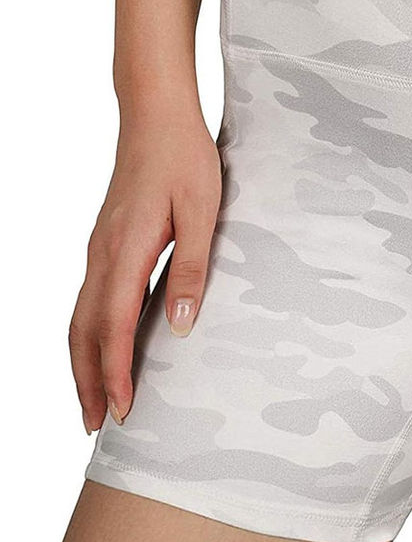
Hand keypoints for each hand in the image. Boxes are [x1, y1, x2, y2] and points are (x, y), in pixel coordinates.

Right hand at [69, 109, 221, 432]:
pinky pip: (86, 298)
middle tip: (96, 425)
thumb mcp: (202, 212)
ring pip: (78, 317)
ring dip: (82, 362)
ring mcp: (98, 248)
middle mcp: (102, 254)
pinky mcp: (105, 242)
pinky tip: (102, 344)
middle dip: (88, 381)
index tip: (121, 411)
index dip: (116, 373)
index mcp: (126, 250)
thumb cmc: (185, 159)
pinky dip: (87, 333)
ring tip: (92, 398)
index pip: (115, 326)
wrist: (155, 116)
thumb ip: (191, 268)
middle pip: (83, 331)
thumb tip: (181, 326)